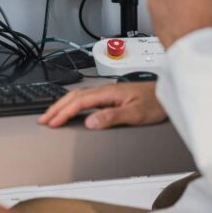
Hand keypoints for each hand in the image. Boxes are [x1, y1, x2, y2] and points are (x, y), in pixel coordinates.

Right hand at [38, 82, 165, 129]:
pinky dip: (73, 103)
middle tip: (43, 119)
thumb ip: (112, 117)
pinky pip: (85, 97)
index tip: (52, 122)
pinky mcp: (110, 95)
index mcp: (108, 93)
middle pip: (74, 96)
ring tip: (51, 115)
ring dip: (62, 105)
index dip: (64, 112)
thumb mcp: (135, 114)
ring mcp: (107, 91)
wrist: (168, 94)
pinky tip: (71, 108)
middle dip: (56, 108)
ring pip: (78, 96)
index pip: (79, 102)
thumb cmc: (155, 103)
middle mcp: (105, 90)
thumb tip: (90, 122)